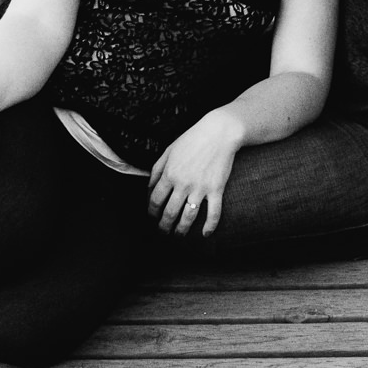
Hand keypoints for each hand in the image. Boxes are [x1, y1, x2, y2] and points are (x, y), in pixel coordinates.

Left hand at [146, 108, 243, 235]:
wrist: (219, 132)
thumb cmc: (192, 139)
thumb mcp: (169, 151)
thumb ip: (156, 170)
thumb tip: (148, 189)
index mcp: (169, 174)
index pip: (155, 201)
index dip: (151, 213)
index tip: (152, 219)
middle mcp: (182, 184)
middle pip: (169, 212)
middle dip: (164, 226)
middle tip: (163, 233)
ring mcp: (200, 188)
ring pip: (188, 217)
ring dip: (181, 230)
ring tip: (179, 235)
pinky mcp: (216, 189)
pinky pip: (213, 213)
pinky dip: (209, 227)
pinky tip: (205, 234)